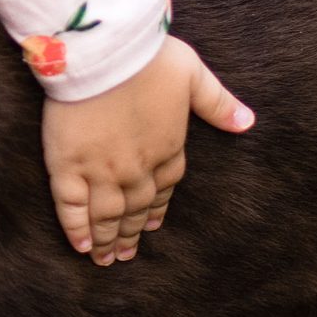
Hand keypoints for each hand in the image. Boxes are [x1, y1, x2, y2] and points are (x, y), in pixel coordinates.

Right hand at [42, 34, 252, 264]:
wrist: (107, 55)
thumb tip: (248, 121)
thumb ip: (218, 102)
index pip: (164, 187)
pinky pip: (71, 206)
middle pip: (133, 208)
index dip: (157, 208)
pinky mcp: (68, 166)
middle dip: (129, 234)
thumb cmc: (149, 60)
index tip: (151, 224)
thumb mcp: (193, 75)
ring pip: (105, 215)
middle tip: (124, 255)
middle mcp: (136, 168)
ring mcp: (101, 171)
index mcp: (167, 149)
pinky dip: (75, 228)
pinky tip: (80, 245)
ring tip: (105, 260)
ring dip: (106, 239)